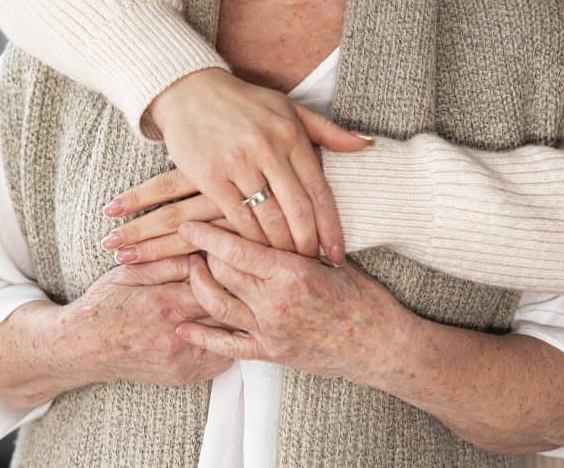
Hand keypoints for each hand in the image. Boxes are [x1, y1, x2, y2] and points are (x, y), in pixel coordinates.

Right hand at [59, 256, 235, 386]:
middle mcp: (175, 336)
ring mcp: (181, 361)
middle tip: (250, 279)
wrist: (83, 348)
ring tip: (245, 301)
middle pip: (228, 312)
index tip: (231, 258)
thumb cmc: (104, 305)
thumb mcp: (130, 271)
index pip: (216, 284)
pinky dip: (229, 341)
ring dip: (240, 319)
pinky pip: (222, 360)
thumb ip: (168, 261)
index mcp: (164, 304)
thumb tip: (203, 248)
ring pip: (231, 338)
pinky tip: (228, 325)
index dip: (229, 269)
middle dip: (242, 294)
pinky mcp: (183, 376)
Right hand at [109, 67, 373, 265]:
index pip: (319, 190)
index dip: (331, 227)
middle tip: (314, 266)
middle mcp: (267, 149)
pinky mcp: (211, 176)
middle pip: (297, 211)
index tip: (339, 253)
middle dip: (308, 245)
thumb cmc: (245, 102)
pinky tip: (257, 252)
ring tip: (288, 264)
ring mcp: (238, 163)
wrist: (189, 91)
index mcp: (291, 135)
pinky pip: (237, 218)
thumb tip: (367, 144)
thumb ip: (328, 131)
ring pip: (267, 219)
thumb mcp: (289, 108)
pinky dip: (250, 240)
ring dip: (281, 248)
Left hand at [171, 221, 410, 382]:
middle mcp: (275, 301)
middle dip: (202, 254)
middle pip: (222, 272)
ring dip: (198, 285)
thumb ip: (301, 240)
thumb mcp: (333, 259)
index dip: (208, 235)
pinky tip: (184, 326)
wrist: (379, 346)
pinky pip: (228, 345)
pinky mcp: (271, 353)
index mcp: (292, 272)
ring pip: (218, 305)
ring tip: (191, 268)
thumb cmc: (363, 298)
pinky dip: (203, 336)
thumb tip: (276, 209)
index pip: (238, 249)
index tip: (188, 223)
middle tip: (190, 240)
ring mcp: (270, 330)